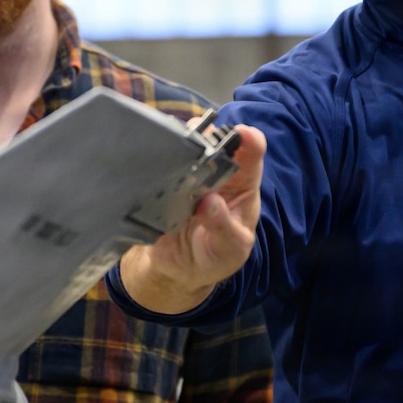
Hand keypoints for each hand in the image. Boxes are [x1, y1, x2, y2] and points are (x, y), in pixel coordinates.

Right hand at [118, 125, 264, 314]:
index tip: (240, 132)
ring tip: (171, 145)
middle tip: (195, 137)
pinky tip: (150, 161)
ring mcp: (190, 176)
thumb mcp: (229, 249)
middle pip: (216, 142)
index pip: (252, 155)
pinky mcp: (165, 184)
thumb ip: (224, 228)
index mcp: (241, 185)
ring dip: (180, 143)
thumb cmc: (216, 256)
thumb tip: (210, 203)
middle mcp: (217, 174)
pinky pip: (161, 167)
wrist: (179, 270)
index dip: (249, 140)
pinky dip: (156, 160)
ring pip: (187, 148)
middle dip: (208, 135)